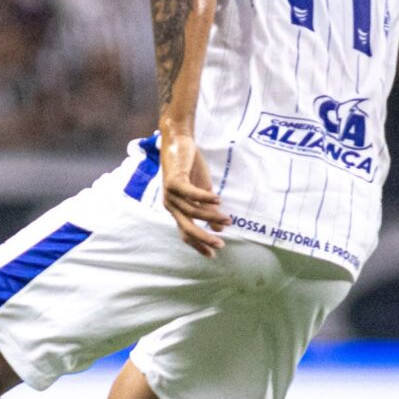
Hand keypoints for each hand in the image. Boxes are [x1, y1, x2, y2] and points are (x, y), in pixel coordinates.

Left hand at [157, 127, 229, 256]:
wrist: (178, 143)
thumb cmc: (190, 168)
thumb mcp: (202, 192)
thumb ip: (207, 209)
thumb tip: (218, 229)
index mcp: (176, 209)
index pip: (186, 233)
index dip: (198, 245)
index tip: (213, 254)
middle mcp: (170, 205)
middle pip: (187, 228)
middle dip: (203, 239)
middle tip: (221, 245)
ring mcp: (170, 194)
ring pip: (193, 211)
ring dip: (212, 216)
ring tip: (228, 219)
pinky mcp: (174, 181)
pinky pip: (191, 194)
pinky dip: (205, 198)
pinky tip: (218, 200)